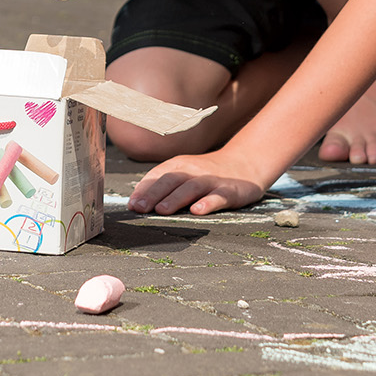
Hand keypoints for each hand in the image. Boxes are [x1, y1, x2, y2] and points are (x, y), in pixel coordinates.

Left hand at [127, 145, 272, 215]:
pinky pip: (217, 197)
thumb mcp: (183, 174)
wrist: (243, 164)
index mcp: (179, 165)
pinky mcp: (229, 190)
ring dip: (175, 198)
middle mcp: (192, 170)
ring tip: (161, 210)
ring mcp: (211, 180)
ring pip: (191, 187)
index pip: (157, 176)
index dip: (143, 190)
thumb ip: (163, 186)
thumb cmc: (206, 174)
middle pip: (170, 180)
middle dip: (153, 194)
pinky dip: (207, 203)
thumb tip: (137, 203)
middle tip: (140, 208)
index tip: (132, 205)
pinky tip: (197, 211)